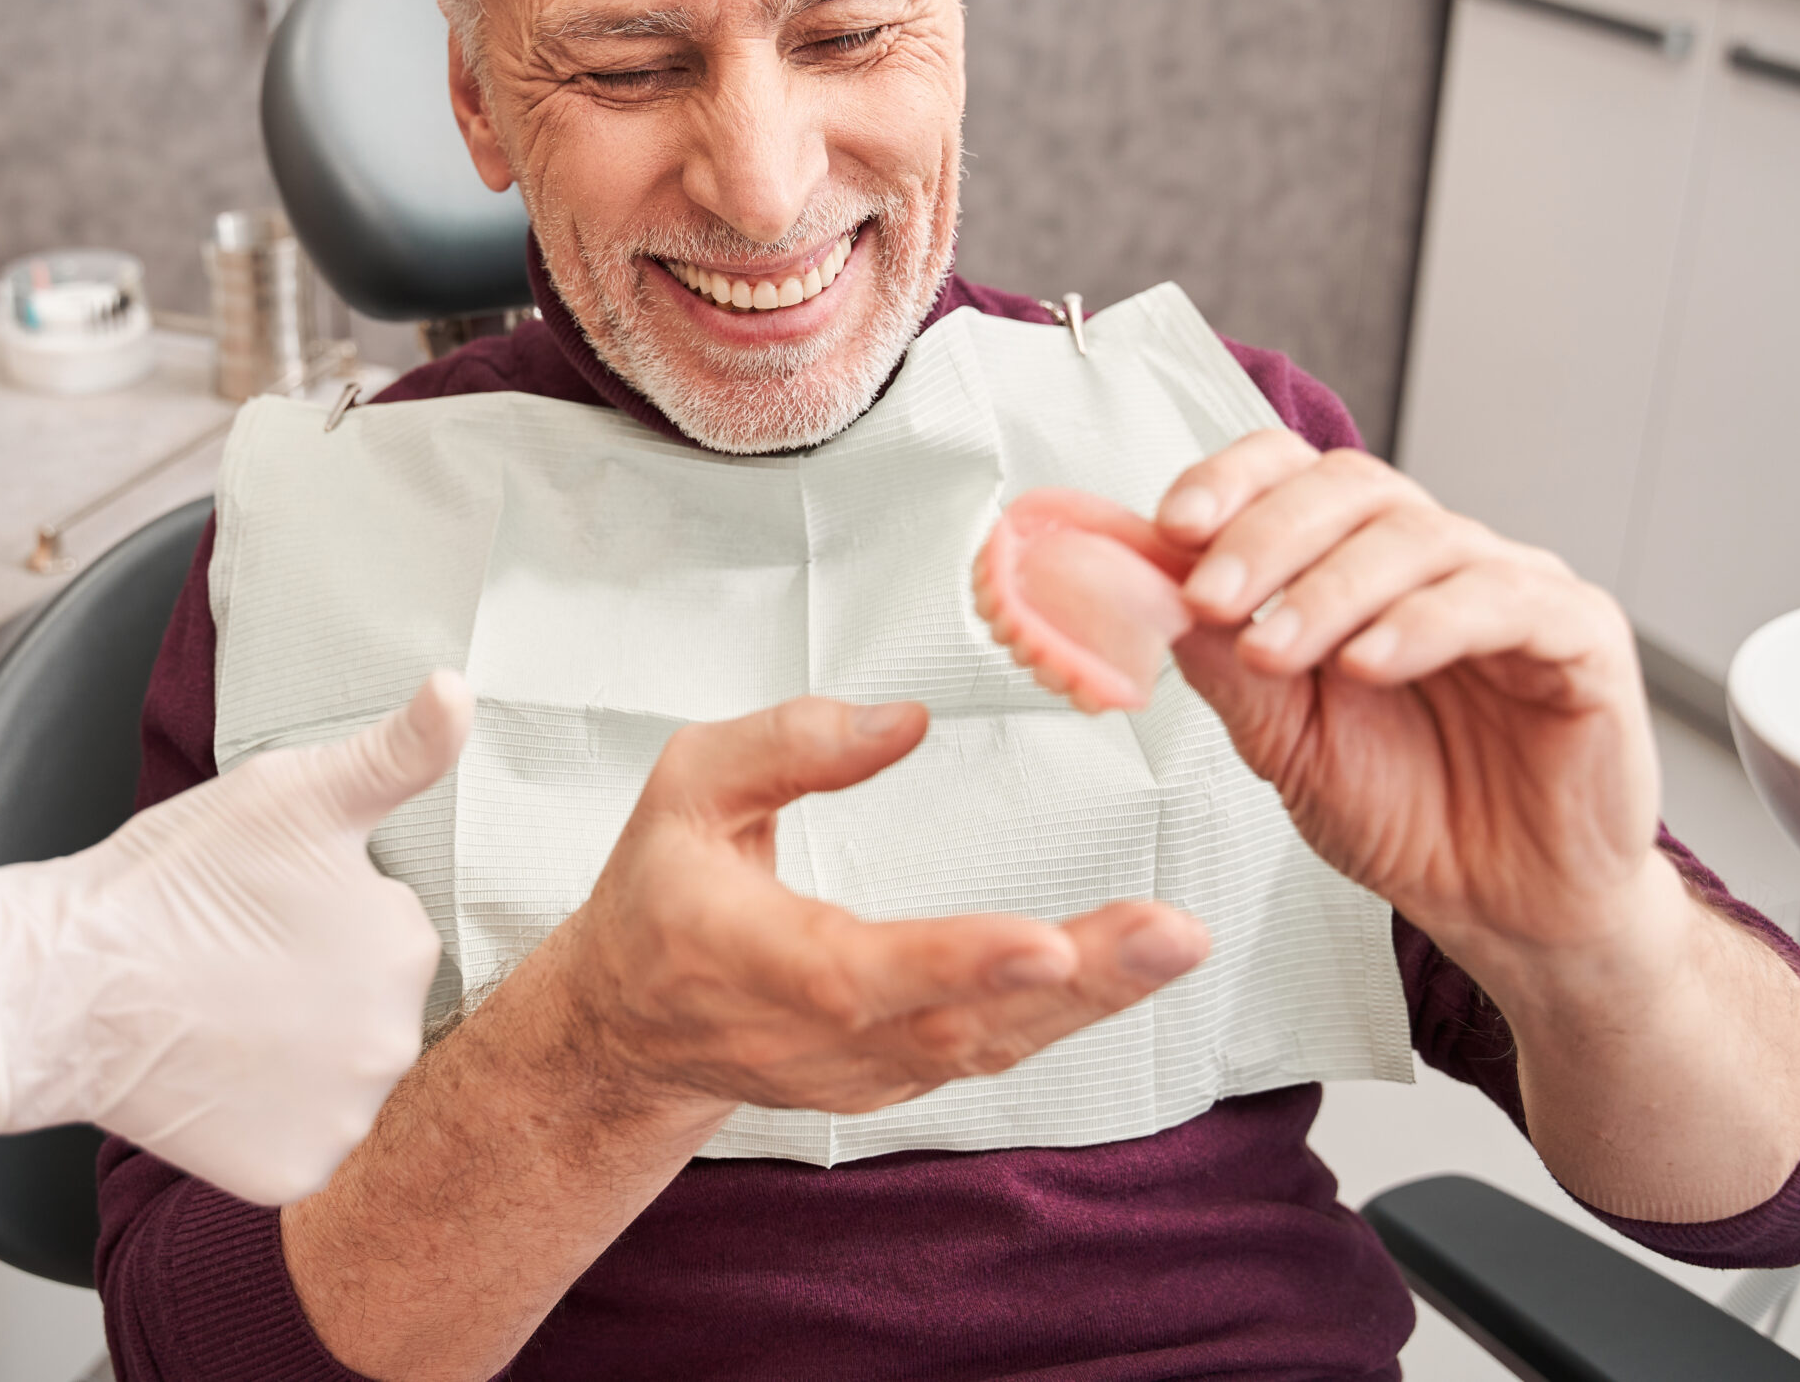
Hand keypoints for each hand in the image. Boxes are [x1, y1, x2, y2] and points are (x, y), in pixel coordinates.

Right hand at [0, 673, 466, 1204]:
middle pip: (371, 1008)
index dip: (322, 917)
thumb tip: (458, 689)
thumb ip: (396, 752)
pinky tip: (218, 1077)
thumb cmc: (173, 879)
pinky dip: (266, 1120)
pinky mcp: (294, 1173)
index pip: (387, 931)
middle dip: (319, 987)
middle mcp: (399, 1041)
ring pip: (339, 1078)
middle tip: (238, 965)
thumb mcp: (292, 790)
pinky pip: (300, 1143)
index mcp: (407, 944)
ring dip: (300, 1055)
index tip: (263, 910)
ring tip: (223, 1016)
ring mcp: (347, 1117)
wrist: (66, 983)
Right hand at [545, 698, 1207, 1118]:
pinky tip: (1129, 970)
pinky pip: (989, 1052)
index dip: (957, 962)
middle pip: (956, 1023)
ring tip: (1174, 943)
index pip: (860, 972)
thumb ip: (785, 745)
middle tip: (1170, 933)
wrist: (626, 1029)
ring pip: (988, 1046)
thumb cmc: (658, 898)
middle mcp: (813, 1035)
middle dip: (1075, 982)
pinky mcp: (894, 1080)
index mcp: (752, 959)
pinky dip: (1064, 1015)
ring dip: (1093, 1000)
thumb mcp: (685, 789)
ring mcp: (859, 1072)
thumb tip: (903, 720)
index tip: (1046, 942)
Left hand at [1154, 431, 1664, 965]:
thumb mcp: (1283, 741)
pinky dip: (1424, 623)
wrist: (1504, 907)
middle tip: (1210, 596)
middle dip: (1266, 536)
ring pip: (1418, 537)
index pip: (1295, 471)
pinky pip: (1508, 600)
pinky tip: (1369, 662)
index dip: (1232, 481)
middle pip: (1352, 488)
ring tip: (1272, 648)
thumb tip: (1147, 591)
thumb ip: (1224, 664)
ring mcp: (1514, 588)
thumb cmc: (1405, 813)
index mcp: (1357, 564)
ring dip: (1329, 589)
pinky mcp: (1582, 637)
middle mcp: (1435, 559)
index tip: (1170, 526)